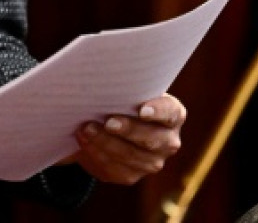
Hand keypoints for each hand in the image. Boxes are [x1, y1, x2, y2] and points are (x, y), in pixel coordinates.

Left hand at [70, 93, 185, 184]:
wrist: (107, 125)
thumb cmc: (120, 100)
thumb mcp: (126, 91)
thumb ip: (124, 87)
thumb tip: (103, 82)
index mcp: (173, 114)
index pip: (171, 113)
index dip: (158, 112)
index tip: (142, 110)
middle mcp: (168, 141)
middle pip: (151, 138)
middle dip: (128, 130)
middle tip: (108, 122)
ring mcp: (152, 162)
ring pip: (130, 156)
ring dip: (106, 142)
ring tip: (87, 129)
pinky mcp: (131, 175)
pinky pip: (115, 168)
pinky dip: (97, 153)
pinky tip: (84, 141)